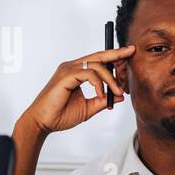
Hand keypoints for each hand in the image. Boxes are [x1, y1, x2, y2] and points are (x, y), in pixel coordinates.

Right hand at [19, 46, 133, 135]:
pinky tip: (101, 94)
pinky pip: (88, 73)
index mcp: (77, 72)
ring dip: (110, 79)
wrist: (44, 123)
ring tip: (117, 92)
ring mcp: (68, 70)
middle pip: (99, 56)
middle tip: (131, 51)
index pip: (98, 60)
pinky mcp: (66, 76)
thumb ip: (103, 100)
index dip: (113, 57)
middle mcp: (72, 67)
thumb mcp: (89, 108)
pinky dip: (99, 83)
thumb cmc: (61, 115)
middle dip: (116, 53)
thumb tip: (120, 95)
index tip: (128, 54)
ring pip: (97, 65)